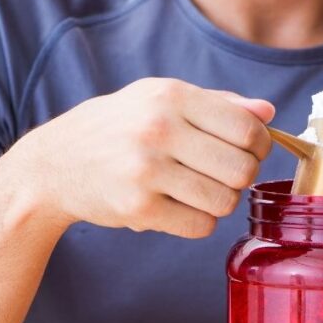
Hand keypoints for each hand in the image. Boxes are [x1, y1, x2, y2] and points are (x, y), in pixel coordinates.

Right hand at [15, 78, 274, 237]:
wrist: (55, 163)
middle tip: (223, 176)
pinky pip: (200, 226)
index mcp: (171, 97)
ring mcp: (147, 171)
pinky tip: (180, 209)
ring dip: (219, 203)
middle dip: (241, 178)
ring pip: (224, 201)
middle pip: (241, 169)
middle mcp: (159, 130)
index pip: (247, 129)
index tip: (248, 153)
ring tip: (198, 193)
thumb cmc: (117, 129)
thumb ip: (216, 104)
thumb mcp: (159, 99)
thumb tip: (267, 114)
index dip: (259, 147)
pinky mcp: (138, 208)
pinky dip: (198, 222)